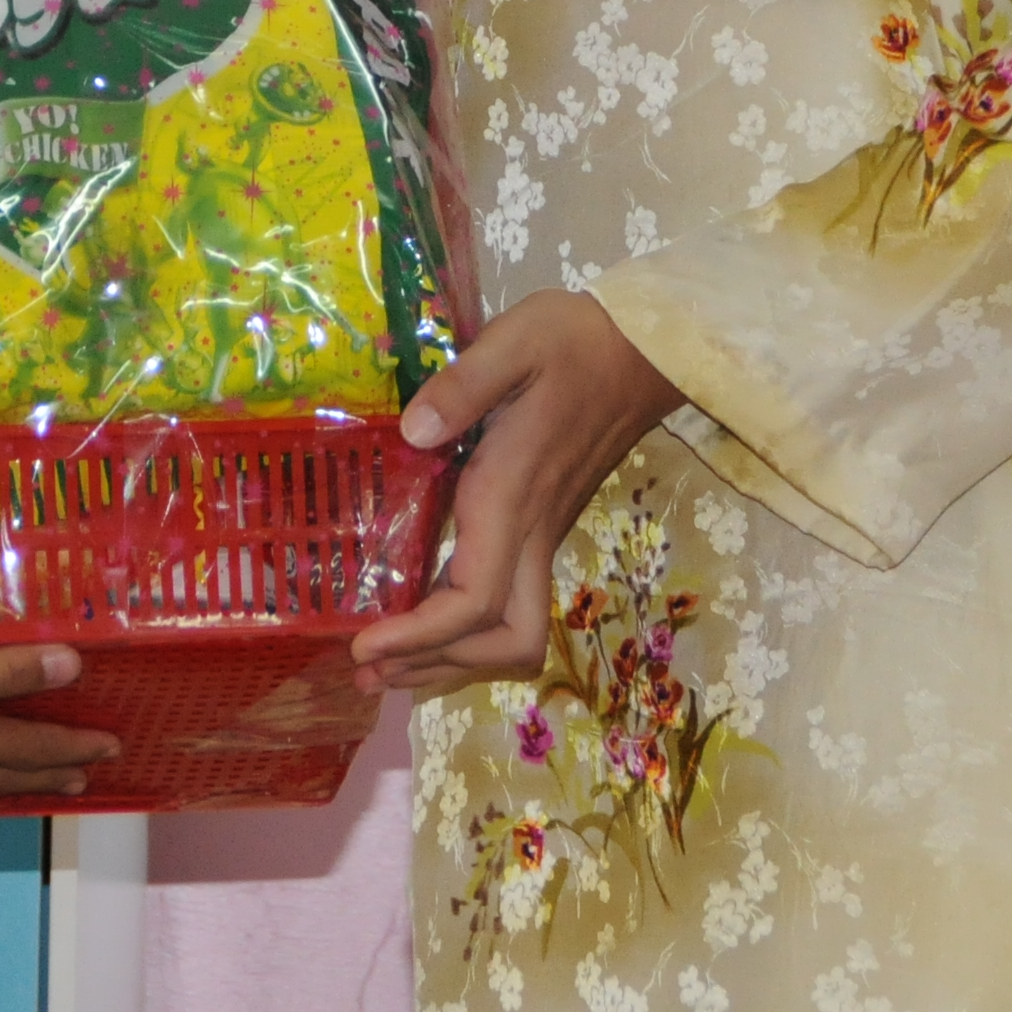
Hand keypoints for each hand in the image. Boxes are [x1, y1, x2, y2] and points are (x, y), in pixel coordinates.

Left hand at [351, 290, 679, 697]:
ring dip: (451, 659)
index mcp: (513, 495)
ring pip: (512, 631)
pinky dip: (463, 630)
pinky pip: (507, 602)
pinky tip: (421, 618)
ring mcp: (543, 532)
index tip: (365, 645)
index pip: (475, 600)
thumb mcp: (514, 342)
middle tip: (368, 669)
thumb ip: (462, 385)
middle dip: (438, 666)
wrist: (646, 349)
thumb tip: (412, 431)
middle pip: (504, 640)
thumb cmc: (577, 342)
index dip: (421, 636)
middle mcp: (532, 530)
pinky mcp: (542, 524)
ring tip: (384, 666)